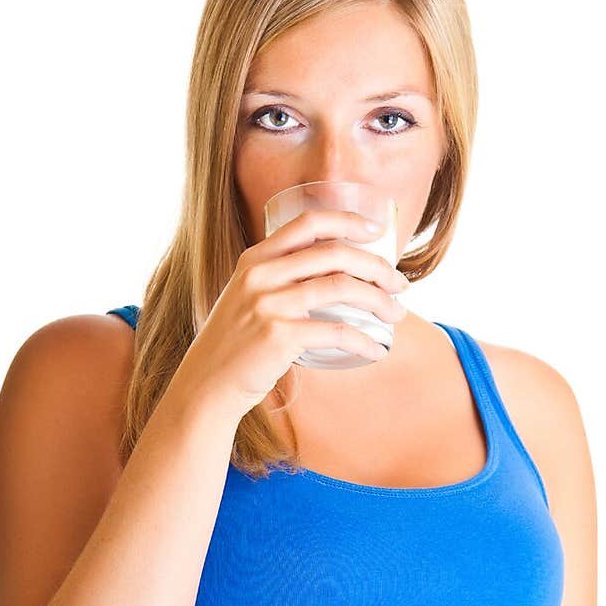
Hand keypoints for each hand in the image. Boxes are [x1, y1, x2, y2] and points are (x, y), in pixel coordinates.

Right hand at [180, 207, 408, 417]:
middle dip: (377, 266)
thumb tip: (331, 276)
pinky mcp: (279, 336)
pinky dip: (364, 340)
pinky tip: (376, 349)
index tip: (376, 231)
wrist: (206, 384)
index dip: (348, 220)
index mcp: (255, 259)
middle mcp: (261, 275)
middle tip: (399, 284)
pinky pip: (337, 332)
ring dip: (379, 300)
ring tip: (396, 314)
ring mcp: (269, 304)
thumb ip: (278, 281)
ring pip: (342, 288)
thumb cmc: (235, 346)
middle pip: (335, 253)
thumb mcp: (247, 298)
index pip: (309, 223)